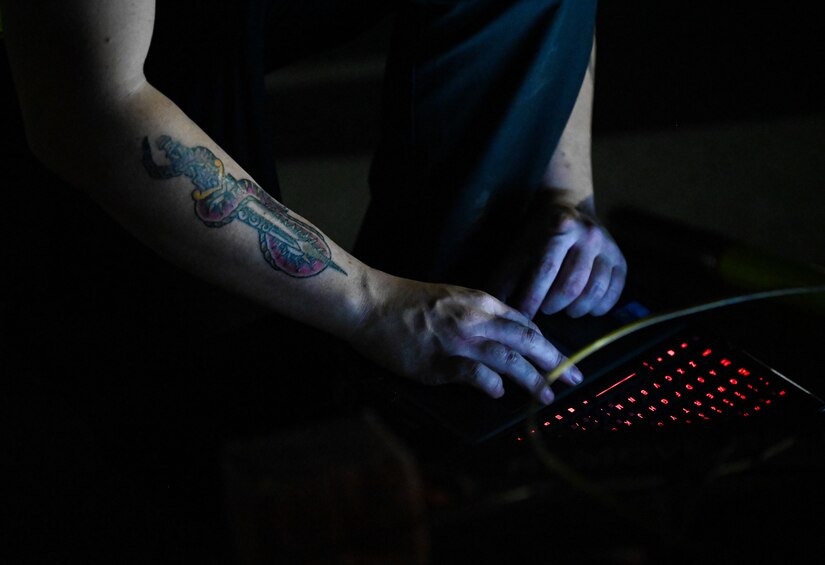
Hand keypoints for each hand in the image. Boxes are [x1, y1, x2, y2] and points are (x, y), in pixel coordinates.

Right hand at [349, 272, 582, 403]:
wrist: (371, 303)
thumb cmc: (406, 300)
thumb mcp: (450, 296)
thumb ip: (478, 314)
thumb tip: (501, 334)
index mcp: (480, 301)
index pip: (524, 323)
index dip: (546, 343)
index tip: (560, 358)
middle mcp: (475, 319)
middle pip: (526, 340)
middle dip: (555, 360)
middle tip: (576, 377)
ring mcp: (458, 340)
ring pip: (509, 359)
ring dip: (533, 379)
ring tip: (548, 395)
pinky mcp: (439, 361)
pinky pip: (475, 374)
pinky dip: (491, 384)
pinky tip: (499, 394)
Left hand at [487, 193, 625, 319]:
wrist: (569, 206)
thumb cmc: (537, 235)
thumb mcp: (519, 249)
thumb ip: (506, 277)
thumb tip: (496, 308)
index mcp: (559, 227)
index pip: (545, 270)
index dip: (533, 298)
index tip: (523, 317)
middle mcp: (588, 234)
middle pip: (571, 285)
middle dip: (554, 305)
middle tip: (545, 310)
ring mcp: (608, 246)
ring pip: (593, 291)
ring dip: (576, 309)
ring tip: (563, 310)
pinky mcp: (621, 259)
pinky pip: (613, 293)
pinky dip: (597, 307)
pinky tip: (584, 308)